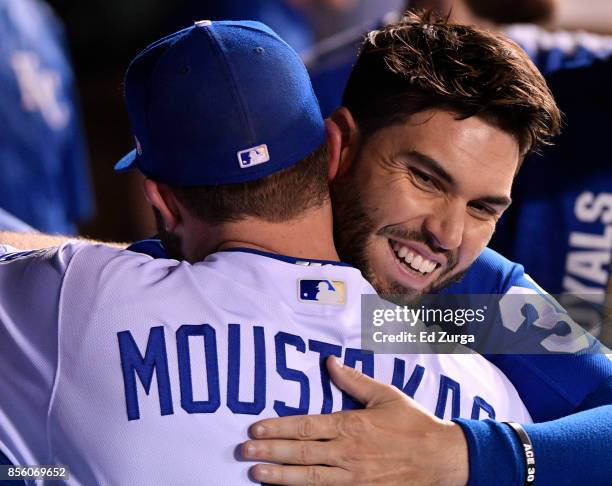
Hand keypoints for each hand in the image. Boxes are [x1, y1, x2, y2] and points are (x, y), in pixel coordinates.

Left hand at [241, 356, 468, 484]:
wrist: (441, 458)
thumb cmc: (413, 423)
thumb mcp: (384, 395)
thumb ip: (353, 380)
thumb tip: (330, 362)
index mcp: (351, 425)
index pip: (306, 426)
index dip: (278, 428)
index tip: (255, 429)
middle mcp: (348, 452)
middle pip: (301, 452)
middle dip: (269, 452)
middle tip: (244, 452)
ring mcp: (353, 477)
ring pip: (309, 477)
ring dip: (280, 476)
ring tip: (255, 473)